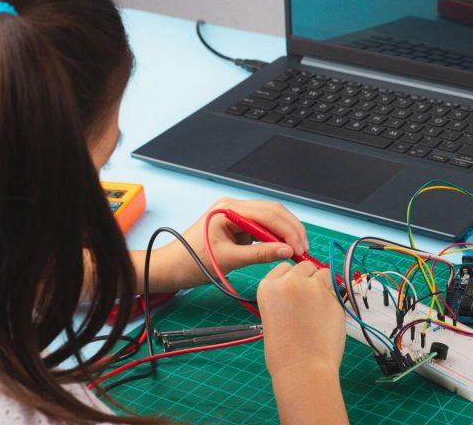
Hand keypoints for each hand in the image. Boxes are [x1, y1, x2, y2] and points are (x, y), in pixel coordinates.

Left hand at [151, 197, 308, 290]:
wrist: (169, 268)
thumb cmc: (190, 263)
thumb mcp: (228, 260)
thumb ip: (260, 254)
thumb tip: (287, 251)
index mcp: (228, 209)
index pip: (268, 215)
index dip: (288, 232)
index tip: (299, 250)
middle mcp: (233, 205)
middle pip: (273, 211)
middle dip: (291, 230)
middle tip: (303, 250)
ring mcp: (236, 213)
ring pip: (271, 217)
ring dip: (285, 233)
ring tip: (297, 250)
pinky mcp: (238, 223)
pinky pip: (263, 226)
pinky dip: (275, 236)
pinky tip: (283, 248)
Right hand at [258, 261, 346, 376]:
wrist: (302, 368)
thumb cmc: (283, 350)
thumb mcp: (272, 315)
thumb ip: (285, 296)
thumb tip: (303, 284)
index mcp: (268, 286)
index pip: (284, 267)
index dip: (292, 278)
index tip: (294, 290)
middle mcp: (290, 281)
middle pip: (305, 265)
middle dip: (309, 278)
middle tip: (309, 301)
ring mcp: (314, 286)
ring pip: (324, 273)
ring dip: (324, 285)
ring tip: (318, 309)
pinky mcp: (334, 296)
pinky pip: (336, 290)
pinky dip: (333, 300)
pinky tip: (327, 318)